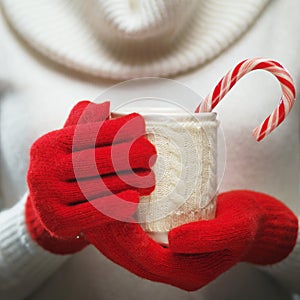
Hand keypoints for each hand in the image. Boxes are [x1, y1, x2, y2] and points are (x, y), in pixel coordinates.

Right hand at [26, 100, 155, 253]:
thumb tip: (105, 107)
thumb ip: (85, 123)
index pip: (89, 132)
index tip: (141, 126)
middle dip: (131, 155)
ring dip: (131, 181)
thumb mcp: (71, 144)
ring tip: (150, 179)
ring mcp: (46, 198)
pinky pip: (93, 212)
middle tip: (151, 155)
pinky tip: (134, 198)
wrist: (50, 207)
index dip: (118, 128)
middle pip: (97, 160)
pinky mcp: (56, 222)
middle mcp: (43, 169)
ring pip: (99, 187)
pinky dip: (117, 204)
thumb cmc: (70, 170)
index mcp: (49, 145)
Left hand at [86, 190, 297, 290]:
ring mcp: (164, 257)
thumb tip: (175, 240)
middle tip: (97, 203)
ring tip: (97, 203)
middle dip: (110, 233)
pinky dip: (119, 225)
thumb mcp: (235, 230)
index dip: (127, 238)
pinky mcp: (161, 242)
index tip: (115, 210)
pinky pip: (132, 239)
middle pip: (129, 257)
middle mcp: (171, 268)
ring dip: (109, 229)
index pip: (146, 260)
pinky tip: (111, 205)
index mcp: (187, 273)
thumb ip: (209, 238)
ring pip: (126, 250)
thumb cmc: (243, 224)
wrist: (249, 221)